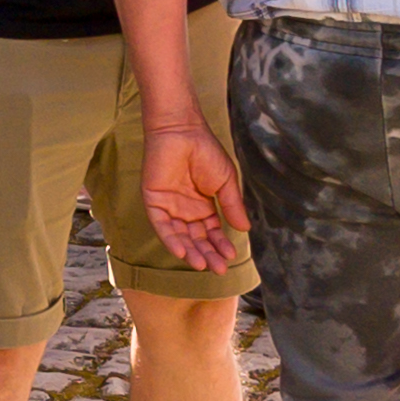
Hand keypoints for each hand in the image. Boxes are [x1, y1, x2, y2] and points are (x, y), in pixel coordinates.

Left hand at [135, 119, 245, 273]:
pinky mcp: (154, 202)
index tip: (231, 257)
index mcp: (203, 206)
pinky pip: (162, 226)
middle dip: (208, 254)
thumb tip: (245, 230)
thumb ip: (232, 206)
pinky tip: (183, 252)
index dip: (221, 245)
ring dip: (191, 252)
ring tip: (203, 265)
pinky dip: (171, 240)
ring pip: (180, 236)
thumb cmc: (206, 150)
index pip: (212, 232)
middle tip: (219, 269)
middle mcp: (186, 210)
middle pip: (197, 238)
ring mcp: (169, 207)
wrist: (183, 131)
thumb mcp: (225, 181)